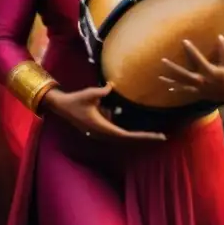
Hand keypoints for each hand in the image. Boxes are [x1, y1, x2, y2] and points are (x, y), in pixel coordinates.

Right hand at [41, 83, 165, 141]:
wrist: (60, 106)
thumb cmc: (75, 100)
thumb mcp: (89, 94)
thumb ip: (102, 91)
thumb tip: (113, 85)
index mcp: (103, 128)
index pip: (127, 135)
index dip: (143, 136)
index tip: (158, 136)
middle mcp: (104, 134)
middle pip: (128, 138)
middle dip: (144, 137)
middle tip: (162, 136)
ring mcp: (101, 133)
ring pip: (120, 131)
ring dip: (127, 127)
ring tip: (121, 115)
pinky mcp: (99, 130)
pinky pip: (114, 127)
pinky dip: (118, 122)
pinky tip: (105, 109)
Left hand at [160, 36, 223, 103]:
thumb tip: (219, 36)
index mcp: (213, 72)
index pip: (199, 59)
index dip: (192, 50)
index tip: (184, 41)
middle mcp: (205, 81)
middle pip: (185, 75)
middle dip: (174, 68)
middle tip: (162, 60)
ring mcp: (202, 89)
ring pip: (184, 86)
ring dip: (172, 81)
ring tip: (159, 77)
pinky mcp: (202, 93)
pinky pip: (188, 92)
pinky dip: (179, 90)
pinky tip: (169, 88)